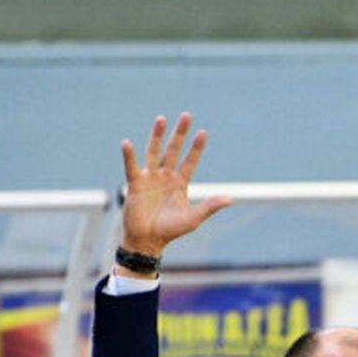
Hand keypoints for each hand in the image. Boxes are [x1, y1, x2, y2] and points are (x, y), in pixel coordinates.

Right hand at [120, 113, 231, 257]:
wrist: (148, 241)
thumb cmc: (171, 230)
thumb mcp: (193, 218)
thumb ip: (209, 206)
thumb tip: (230, 199)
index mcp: (180, 183)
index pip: (190, 161)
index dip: (196, 148)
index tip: (203, 133)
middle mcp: (165, 176)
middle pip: (173, 150)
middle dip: (180, 134)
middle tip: (186, 116)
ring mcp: (150, 178)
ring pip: (154, 152)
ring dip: (158, 136)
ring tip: (162, 119)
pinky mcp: (136, 184)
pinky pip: (132, 167)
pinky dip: (129, 155)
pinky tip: (127, 143)